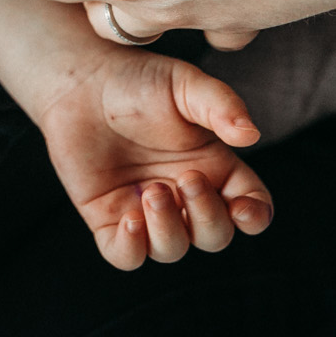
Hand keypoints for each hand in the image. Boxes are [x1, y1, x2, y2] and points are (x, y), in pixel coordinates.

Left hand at [35, 46, 271, 269]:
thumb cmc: (138, 79)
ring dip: (168, 230)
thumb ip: (222, 106)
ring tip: (151, 192)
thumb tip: (251, 135)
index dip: (254, 217)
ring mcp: (147, 211)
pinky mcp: (109, 219)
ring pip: (172, 249)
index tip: (241, 208)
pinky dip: (132, 249)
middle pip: (215, 236)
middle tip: (187, 179)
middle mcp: (183, 195)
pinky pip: (126, 256)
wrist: (81, 81)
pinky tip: (130, 219)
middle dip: (207, 218)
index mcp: (214, 167)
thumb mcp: (186, 84)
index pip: (251, 207)